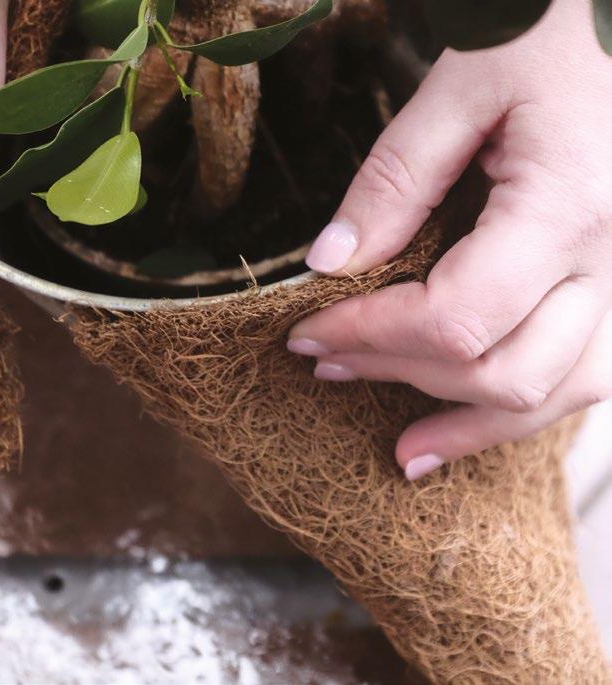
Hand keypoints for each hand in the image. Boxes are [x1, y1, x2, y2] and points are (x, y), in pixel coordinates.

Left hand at [288, 0, 611, 480]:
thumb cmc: (552, 27)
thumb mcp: (463, 85)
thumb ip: (394, 180)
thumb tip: (331, 263)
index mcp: (567, 207)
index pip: (453, 318)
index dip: (370, 336)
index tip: (307, 333)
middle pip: (500, 371)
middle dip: (400, 375)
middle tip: (325, 365)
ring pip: (556, 394)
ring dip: (469, 423)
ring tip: (403, 446)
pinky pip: (585, 374)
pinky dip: (523, 408)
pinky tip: (471, 422)